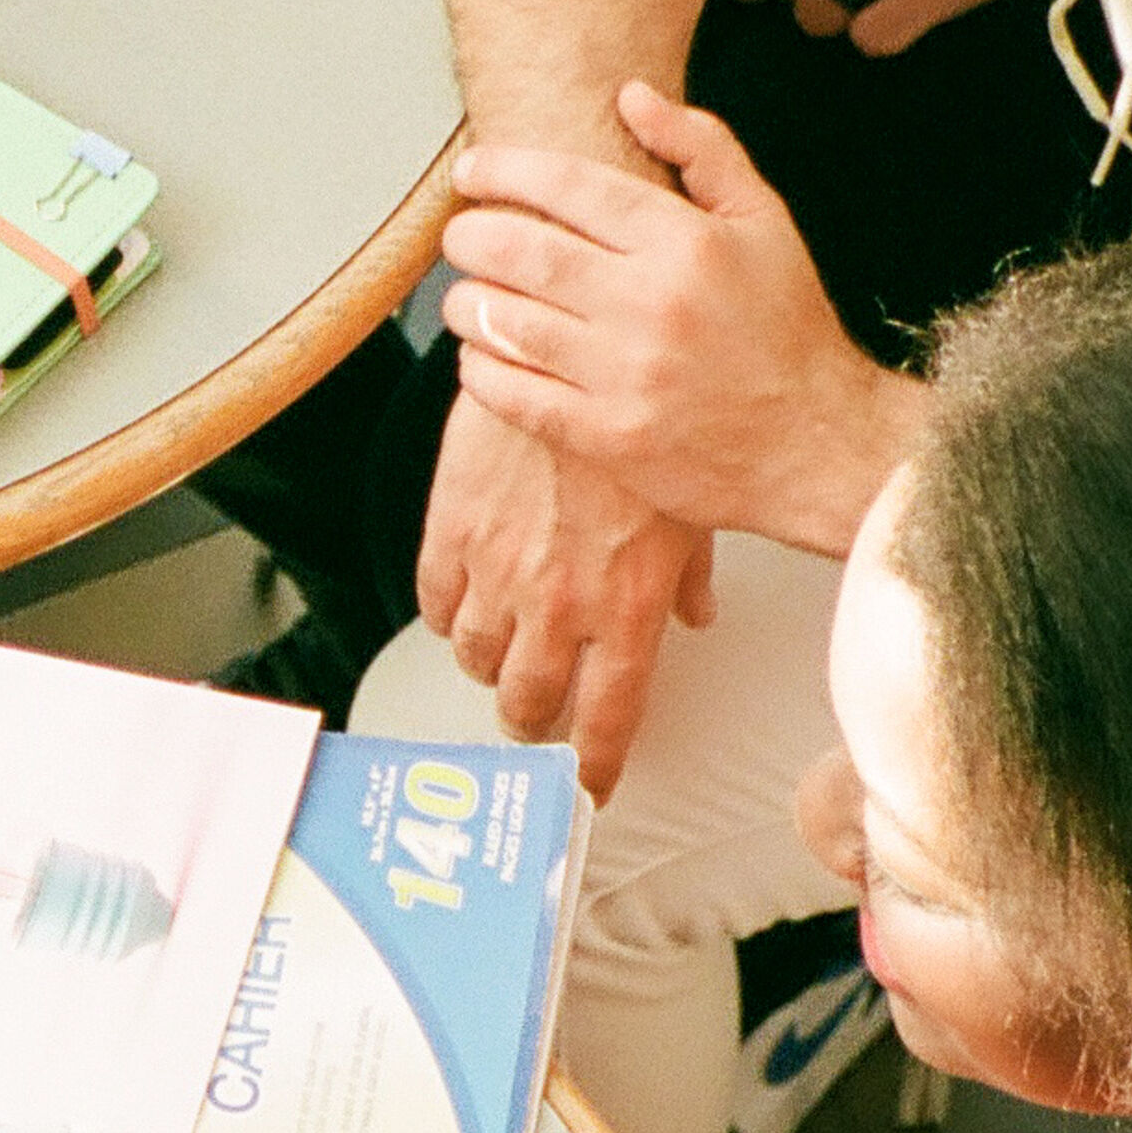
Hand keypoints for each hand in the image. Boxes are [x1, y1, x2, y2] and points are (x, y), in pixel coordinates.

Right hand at [414, 382, 713, 804]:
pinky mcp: (452, 528)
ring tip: (499, 657)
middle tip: (537, 714)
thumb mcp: (693, 504)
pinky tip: (462, 603)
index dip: (591, 766)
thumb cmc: (648, 420)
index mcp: (627, 608)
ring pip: (473, 659)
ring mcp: (498, 570)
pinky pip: (434, 600)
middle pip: (527, 703)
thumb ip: (690, 574)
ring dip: (487, 666)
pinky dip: (445, 613)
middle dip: (531, 720)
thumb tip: (697, 615)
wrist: (576, 350)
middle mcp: (559, 604)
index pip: (604, 721)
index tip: (588, 783)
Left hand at [444, 87, 921, 559]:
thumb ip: (701, 149)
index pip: (568, 186)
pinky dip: (480, 368)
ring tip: (468, 295)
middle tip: (461, 235)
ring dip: (466, 302)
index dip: (503, 170)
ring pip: (504, 322)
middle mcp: (651, 305)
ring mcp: (627, 376)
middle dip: (470, 235)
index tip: (471, 170)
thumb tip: (630, 94)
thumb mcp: (765, 221)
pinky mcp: (608, 437)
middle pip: (521, 251)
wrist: (820, 443)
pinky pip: (512, 394)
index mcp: (686, 243)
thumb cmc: (786, 327)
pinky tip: (483, 354)